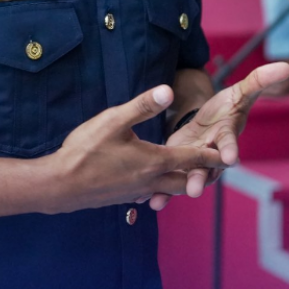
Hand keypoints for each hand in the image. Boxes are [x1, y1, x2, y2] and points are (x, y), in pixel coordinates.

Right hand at [47, 85, 226, 214]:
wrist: (59, 186)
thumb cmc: (85, 151)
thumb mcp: (113, 121)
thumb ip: (142, 106)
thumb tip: (169, 91)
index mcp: (153, 161)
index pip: (191, 158)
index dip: (210, 155)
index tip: (228, 156)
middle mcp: (150, 181)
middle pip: (185, 180)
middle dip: (200, 173)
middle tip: (213, 166)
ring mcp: (136, 192)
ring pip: (168, 189)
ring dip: (181, 181)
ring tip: (188, 172)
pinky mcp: (123, 198)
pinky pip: (150, 193)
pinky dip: (159, 187)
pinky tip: (152, 180)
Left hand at [144, 61, 288, 210]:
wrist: (209, 121)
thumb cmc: (228, 107)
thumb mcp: (241, 91)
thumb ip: (260, 81)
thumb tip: (286, 67)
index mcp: (226, 137)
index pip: (230, 144)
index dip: (231, 150)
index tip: (231, 158)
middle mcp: (212, 155)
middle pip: (207, 169)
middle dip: (200, 179)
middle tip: (194, 190)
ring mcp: (196, 164)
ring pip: (187, 179)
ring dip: (175, 190)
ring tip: (161, 201)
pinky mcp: (180, 166)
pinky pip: (172, 182)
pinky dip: (162, 193)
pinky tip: (151, 202)